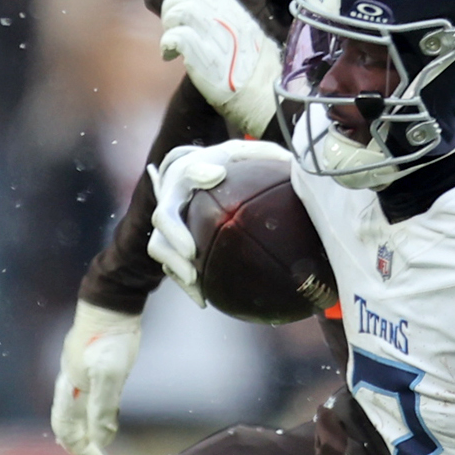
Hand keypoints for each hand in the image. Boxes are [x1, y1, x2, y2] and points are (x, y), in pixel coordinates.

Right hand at [50, 301, 143, 454]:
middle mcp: (70, 380)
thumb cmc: (111, 339)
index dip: (80, 448)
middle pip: (67, 420)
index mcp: (71, 387)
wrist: (113, 302)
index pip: (66, 427)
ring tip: (97, 443)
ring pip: (77, 407)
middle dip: (79, 443)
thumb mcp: (110, 375)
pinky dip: (95, 411)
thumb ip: (103, 407)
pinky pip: (89, 394)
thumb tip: (99, 438)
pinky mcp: (93, 361)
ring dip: (85, 428)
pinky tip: (106, 414)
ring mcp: (80, 370)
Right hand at [146, 141, 292, 303]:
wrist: (197, 174)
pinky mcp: (171, 247)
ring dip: (174, 265)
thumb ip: (265, 154)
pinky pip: (172, 268)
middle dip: (174, 234)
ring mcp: (168, 226)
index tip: (215, 175)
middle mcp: (171, 200)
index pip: (187, 171)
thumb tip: (295, 162)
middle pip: (163, 217)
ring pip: (159, 247)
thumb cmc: (227, 164)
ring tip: (194, 279)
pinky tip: (204, 301)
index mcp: (187, 175)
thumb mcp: (245, 154)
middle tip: (191, 251)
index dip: (197, 173)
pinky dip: (186, 285)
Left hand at [160, 0, 284, 137]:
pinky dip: (167, 44)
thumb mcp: (261, 46)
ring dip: (169, 23)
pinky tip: (170, 56)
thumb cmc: (266, 81)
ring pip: (181, 10)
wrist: (266, 102)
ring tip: (171, 42)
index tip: (188, 14)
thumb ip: (241, 33)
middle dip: (173, 6)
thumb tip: (229, 31)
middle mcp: (228, 22)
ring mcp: (215, 37)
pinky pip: (176, 36)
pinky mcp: (202, 55)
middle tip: (171, 25)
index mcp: (241, 18)